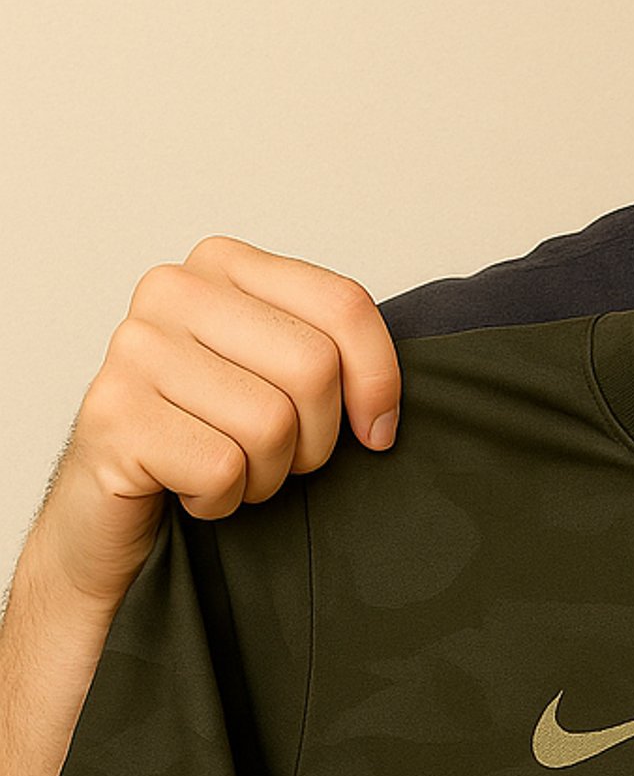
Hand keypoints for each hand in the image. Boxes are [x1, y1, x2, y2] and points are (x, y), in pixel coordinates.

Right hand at [29, 235, 401, 611]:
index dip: (379, 381)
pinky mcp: (112, 414)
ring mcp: (135, 349)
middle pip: (314, 367)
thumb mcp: (278, 380)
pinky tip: (188, 490)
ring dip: (264, 476)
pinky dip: (220, 501)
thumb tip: (384, 410)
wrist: (107, 510)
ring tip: (227, 470)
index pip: (343, 305)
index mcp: (223, 265)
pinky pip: (222, 469)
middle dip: (315, 440)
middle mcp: (173, 290)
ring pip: (271, 425)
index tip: (374, 431)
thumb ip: (330, 355)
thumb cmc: (206, 439)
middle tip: (275, 457)